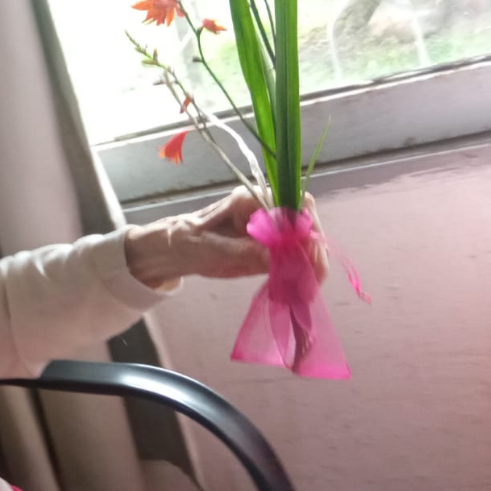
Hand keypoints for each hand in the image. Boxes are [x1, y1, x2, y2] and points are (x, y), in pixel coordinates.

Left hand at [124, 188, 328, 289]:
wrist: (176, 250)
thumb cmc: (187, 242)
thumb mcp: (210, 248)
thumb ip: (243, 250)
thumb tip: (276, 255)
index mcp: (250, 199)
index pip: (293, 203)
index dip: (307, 226)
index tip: (308, 252)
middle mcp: (267, 210)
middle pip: (306, 224)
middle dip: (314, 252)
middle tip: (311, 281)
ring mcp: (272, 229)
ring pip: (306, 243)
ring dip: (311, 267)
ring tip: (305, 292)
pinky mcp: (272, 248)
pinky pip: (295, 259)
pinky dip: (300, 275)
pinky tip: (297, 292)